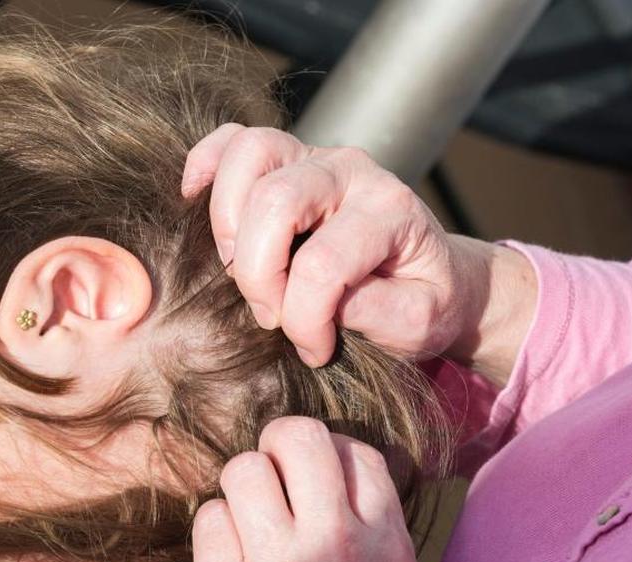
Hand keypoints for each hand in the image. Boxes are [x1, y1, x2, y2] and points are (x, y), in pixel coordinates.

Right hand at [182, 124, 534, 384]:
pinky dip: (207, 167)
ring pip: (250, 155)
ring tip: (244, 270)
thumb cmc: (422, 299)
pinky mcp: (287, 159)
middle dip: (258, 274)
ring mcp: (316, 157)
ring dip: (228, 224)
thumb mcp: (420, 323)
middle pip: (276, 201)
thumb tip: (323, 307)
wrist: (436, 274)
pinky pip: (233, 141)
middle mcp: (353, 171)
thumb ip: (378, 314)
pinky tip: (196, 200)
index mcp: (392, 210)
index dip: (304, 320)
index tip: (315, 350)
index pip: (323, 263)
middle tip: (272, 316)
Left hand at [192, 417, 417, 561]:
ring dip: (236, 494)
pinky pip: (209, 519)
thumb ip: (370, 534)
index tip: (307, 477)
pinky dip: (211, 539)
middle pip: (298, 435)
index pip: (357, 452)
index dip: (325, 452)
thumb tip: (344, 471)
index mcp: (386, 547)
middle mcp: (338, 544)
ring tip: (244, 528)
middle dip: (274, 446)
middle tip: (268, 478)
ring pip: (243, 469)